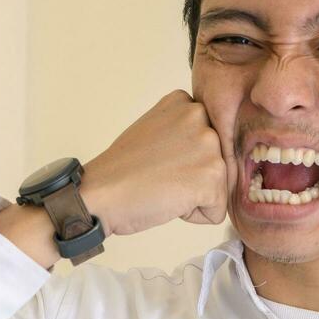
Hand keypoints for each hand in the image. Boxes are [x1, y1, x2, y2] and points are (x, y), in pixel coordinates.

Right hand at [80, 89, 234, 236]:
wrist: (100, 193)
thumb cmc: (120, 170)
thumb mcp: (154, 130)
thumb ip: (183, 131)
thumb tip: (210, 151)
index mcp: (185, 103)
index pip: (208, 140)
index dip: (184, 159)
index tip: (158, 160)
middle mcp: (200, 116)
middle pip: (217, 161)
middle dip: (192, 177)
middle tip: (159, 176)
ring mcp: (209, 144)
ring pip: (218, 186)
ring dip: (193, 196)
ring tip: (162, 187)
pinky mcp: (213, 175)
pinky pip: (217, 210)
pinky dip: (194, 216)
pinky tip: (167, 201)